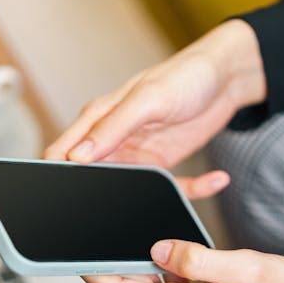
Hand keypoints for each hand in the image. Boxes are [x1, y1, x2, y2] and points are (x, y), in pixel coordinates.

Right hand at [44, 19, 265, 199]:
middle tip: (124, 207)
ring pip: (131, 190)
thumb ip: (113, 126)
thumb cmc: (184, 75)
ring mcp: (138, 155)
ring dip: (151, 198)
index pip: (63, 152)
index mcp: (99, 119)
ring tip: (175, 198)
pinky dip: (192, 189)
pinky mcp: (163, 165)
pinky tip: (216, 180)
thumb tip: (78, 156)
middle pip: (93, 178)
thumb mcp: (148, 99)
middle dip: (101, 197)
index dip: (59, 174)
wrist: (225, 76)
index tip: (67, 194)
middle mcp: (114, 140)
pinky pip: (172, 188)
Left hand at [83, 241, 283, 282]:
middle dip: (113, 258)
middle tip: (98, 222)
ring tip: (135, 227)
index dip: (89, 268)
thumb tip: (157, 247)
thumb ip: (198, 258)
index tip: (69, 246)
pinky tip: (169, 247)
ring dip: (140, 262)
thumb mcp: (246, 267)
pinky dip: (163, 270)